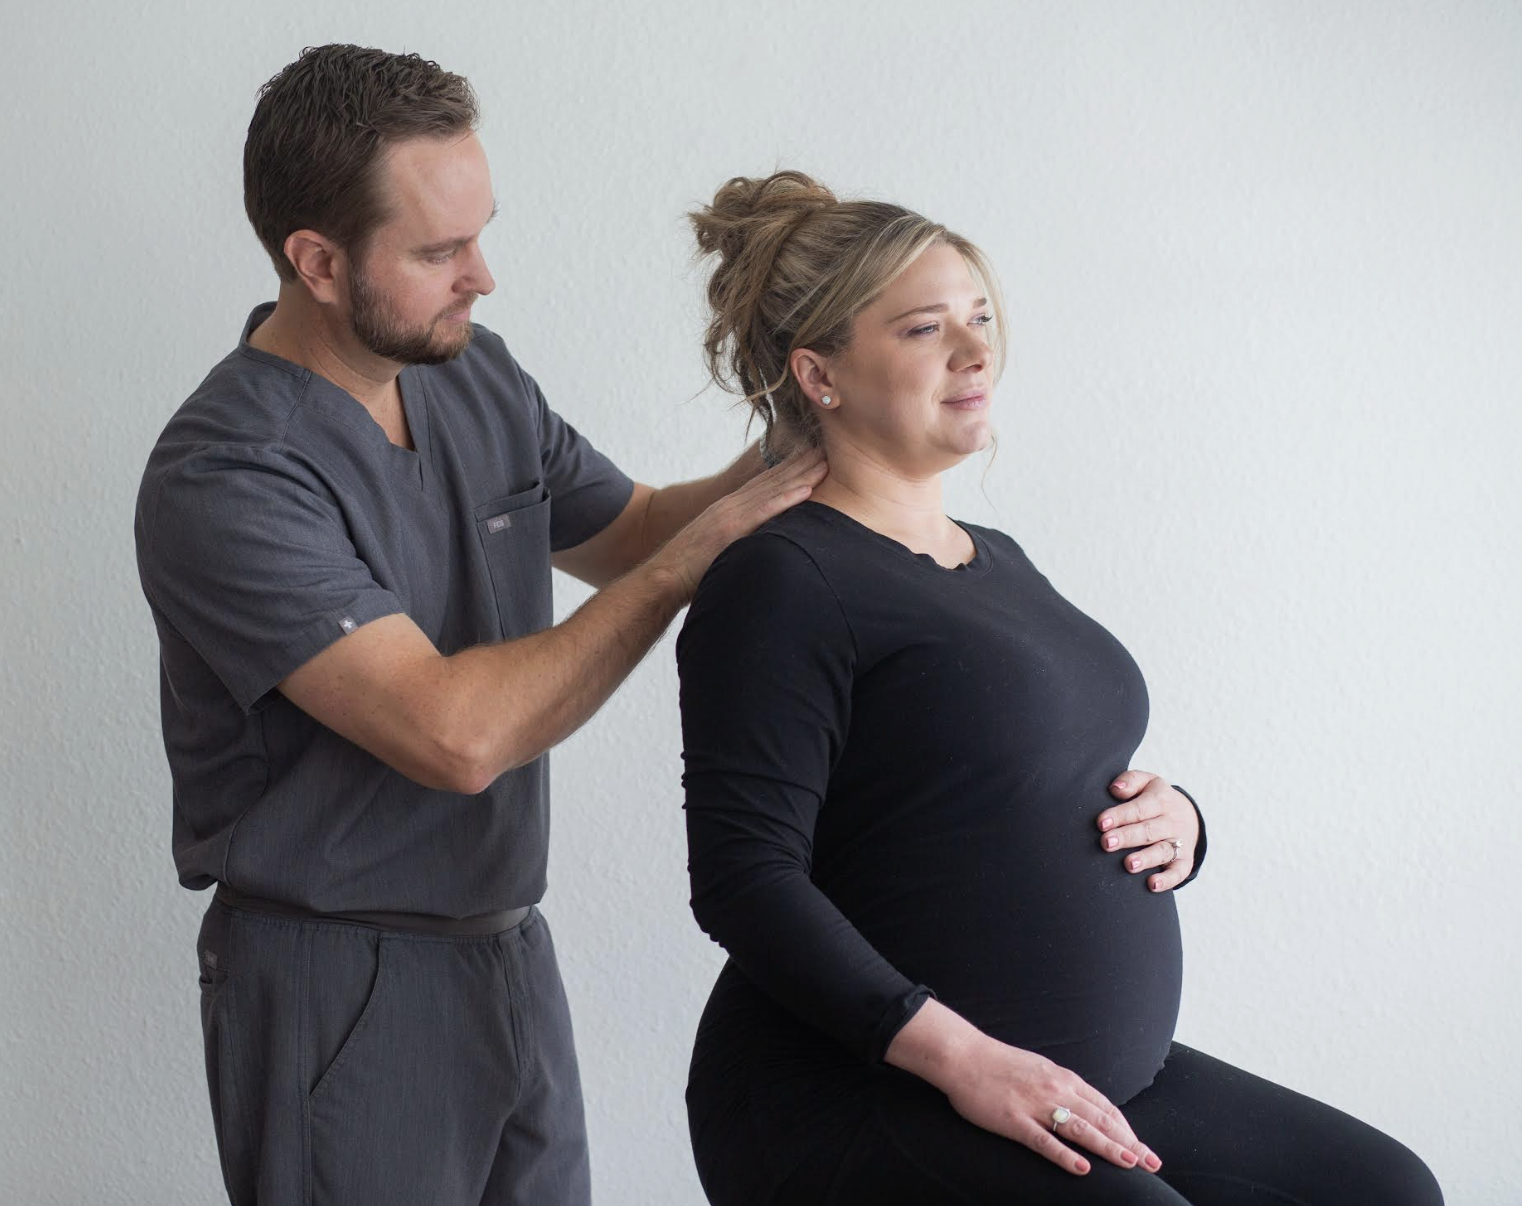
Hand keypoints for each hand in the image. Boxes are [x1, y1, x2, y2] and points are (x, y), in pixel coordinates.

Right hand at [650, 449, 826, 600]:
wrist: (664, 576)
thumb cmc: (691, 570)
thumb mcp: (719, 546)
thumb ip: (738, 539)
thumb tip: (757, 545)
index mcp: (729, 509)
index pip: (764, 484)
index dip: (789, 468)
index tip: (811, 456)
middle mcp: (732, 506)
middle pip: (772, 480)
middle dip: (800, 463)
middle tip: (827, 448)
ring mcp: (732, 515)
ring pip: (773, 490)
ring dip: (801, 475)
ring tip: (825, 461)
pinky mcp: (732, 530)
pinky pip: (765, 512)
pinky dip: (787, 499)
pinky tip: (807, 490)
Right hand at [942, 1033, 1162, 1176]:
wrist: (963, 1055)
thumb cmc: (998, 1062)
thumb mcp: (1039, 1067)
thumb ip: (1060, 1086)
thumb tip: (1082, 1104)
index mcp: (1062, 1077)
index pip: (1104, 1106)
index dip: (1126, 1127)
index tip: (1141, 1145)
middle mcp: (1055, 1090)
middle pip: (1100, 1119)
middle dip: (1129, 1142)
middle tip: (1152, 1162)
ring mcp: (1035, 1106)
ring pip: (1080, 1130)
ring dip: (1108, 1147)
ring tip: (1130, 1163)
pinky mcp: (1014, 1121)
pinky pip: (1044, 1142)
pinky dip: (1065, 1156)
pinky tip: (1082, 1168)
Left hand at [1097, 771, 1199, 891]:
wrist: (1189, 815)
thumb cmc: (1155, 798)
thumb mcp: (1147, 782)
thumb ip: (1131, 780)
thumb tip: (1115, 789)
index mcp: (1160, 800)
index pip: (1140, 808)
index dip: (1120, 815)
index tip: (1101, 823)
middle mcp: (1171, 821)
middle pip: (1149, 830)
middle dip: (1128, 837)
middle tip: (1107, 843)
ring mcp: (1179, 842)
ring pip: (1162, 851)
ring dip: (1146, 858)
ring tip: (1129, 864)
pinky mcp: (1185, 861)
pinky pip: (1179, 871)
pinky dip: (1167, 879)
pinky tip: (1152, 885)